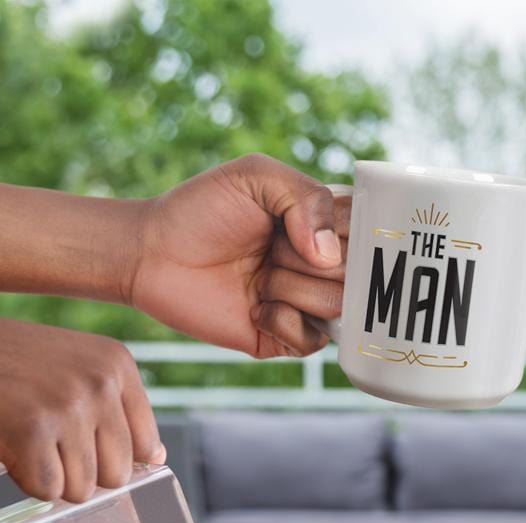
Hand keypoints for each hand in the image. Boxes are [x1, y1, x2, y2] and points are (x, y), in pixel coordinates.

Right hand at [0, 270, 162, 502]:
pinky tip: (2, 443)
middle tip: (40, 439)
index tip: (75, 441)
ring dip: (46, 476)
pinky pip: (46, 490)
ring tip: (17, 434)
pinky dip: (22, 480)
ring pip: (81, 488)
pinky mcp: (29, 431)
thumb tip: (156, 459)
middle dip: (78, 472)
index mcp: (117, 364)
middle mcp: (100, 381)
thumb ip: (113, 407)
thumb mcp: (70, 367)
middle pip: (117, 475)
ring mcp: (67, 405)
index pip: (146, 446)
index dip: (108, 457)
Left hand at [129, 153, 348, 358]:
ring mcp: (308, 304)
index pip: (372, 232)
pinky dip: (282, 321)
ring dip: (290, 288)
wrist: (152, 254)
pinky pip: (313, 341)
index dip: (345, 231)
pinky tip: (254, 307)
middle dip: (307, 259)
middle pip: (359, 273)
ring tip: (258, 278)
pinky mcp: (287, 337)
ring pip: (337, 306)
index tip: (305, 224)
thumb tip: (330, 257)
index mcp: (327, 224)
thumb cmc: (202, 208)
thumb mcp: (257, 176)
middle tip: (270, 249)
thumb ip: (306, 197)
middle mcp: (325, 265)